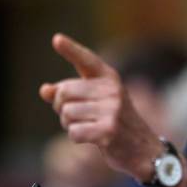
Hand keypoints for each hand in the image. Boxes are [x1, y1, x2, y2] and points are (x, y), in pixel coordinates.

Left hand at [39, 33, 163, 181]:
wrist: (142, 148)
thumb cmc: (113, 121)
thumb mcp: (93, 102)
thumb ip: (69, 94)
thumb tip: (44, 90)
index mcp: (109, 78)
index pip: (87, 60)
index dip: (71, 49)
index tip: (56, 38)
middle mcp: (112, 89)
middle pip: (64, 91)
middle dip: (61, 106)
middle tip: (75, 115)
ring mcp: (112, 109)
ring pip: (67, 114)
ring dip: (69, 125)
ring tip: (87, 126)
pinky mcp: (109, 130)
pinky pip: (74, 132)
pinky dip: (76, 137)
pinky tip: (92, 138)